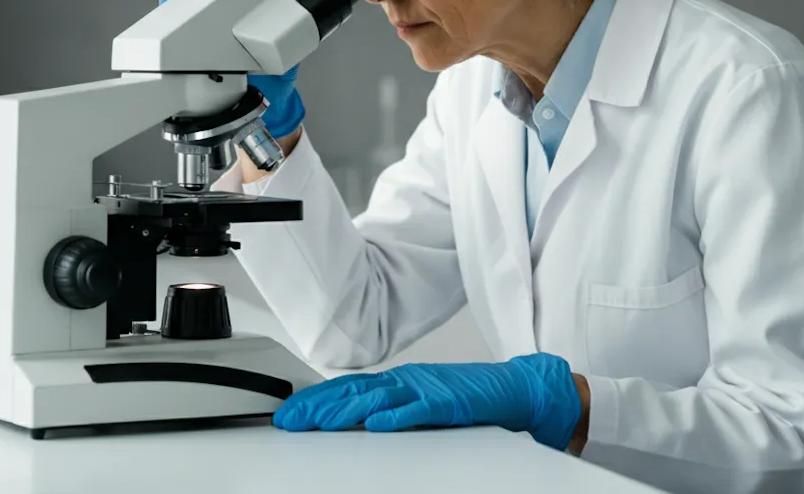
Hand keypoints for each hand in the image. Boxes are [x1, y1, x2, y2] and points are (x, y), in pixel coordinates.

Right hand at [159, 0, 304, 138]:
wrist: (259, 111)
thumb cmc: (274, 83)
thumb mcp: (285, 59)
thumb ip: (285, 43)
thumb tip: (287, 30)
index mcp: (253, 18)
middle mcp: (229, 23)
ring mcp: (208, 36)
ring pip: (196, 4)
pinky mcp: (189, 51)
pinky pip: (175, 29)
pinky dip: (168, 10)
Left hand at [273, 353, 584, 450]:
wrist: (514, 388)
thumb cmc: (468, 398)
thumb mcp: (421, 400)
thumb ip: (391, 406)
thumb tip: (355, 420)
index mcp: (398, 380)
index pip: (348, 389)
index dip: (316, 400)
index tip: (290, 414)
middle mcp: (406, 379)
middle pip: (353, 392)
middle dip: (318, 406)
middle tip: (290, 420)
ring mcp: (426, 388)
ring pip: (379, 398)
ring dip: (346, 411)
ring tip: (320, 423)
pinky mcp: (448, 402)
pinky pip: (418, 410)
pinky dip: (396, 416)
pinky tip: (376, 424)